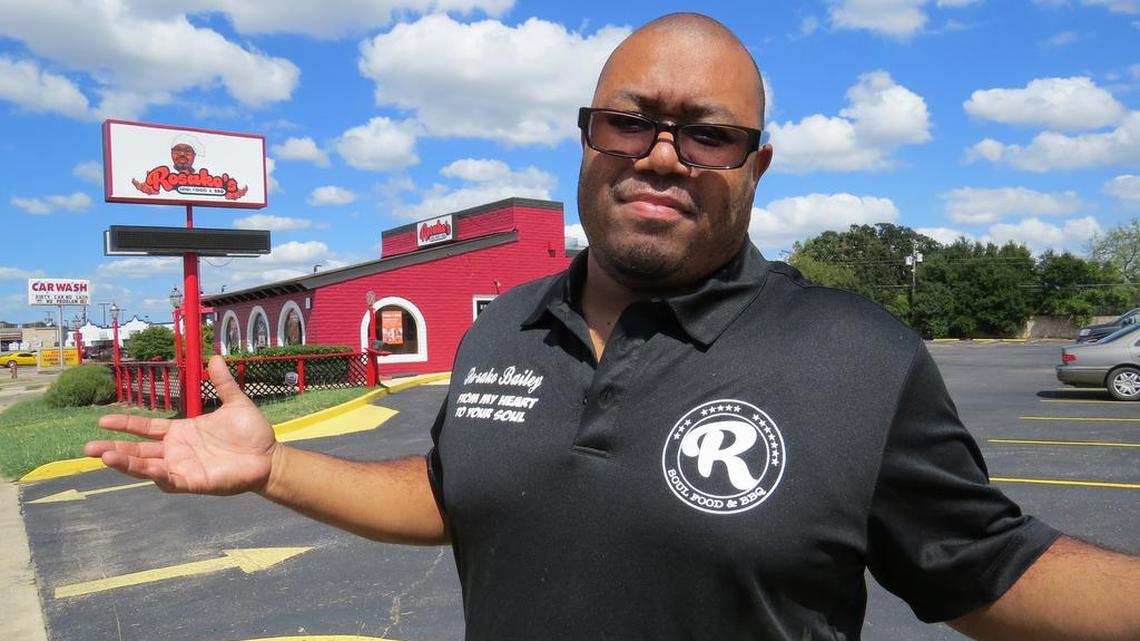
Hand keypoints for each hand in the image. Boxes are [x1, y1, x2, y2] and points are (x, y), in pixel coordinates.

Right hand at [85, 355, 276, 494]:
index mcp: (181, 432)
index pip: (146, 428)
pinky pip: (169, 480)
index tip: (102, 420)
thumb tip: (214, 357)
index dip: (125, 424)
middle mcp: (177, 451)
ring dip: (126, 463)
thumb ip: (223, 383)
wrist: (270, 457)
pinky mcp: (193, 482)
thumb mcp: (235, 403)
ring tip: (104, 457)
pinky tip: (144, 469)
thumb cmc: (252, 433)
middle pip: (138, 451)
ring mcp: (183, 468)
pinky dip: (156, 475)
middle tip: (88, 448)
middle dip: (114, 450)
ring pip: (147, 467)